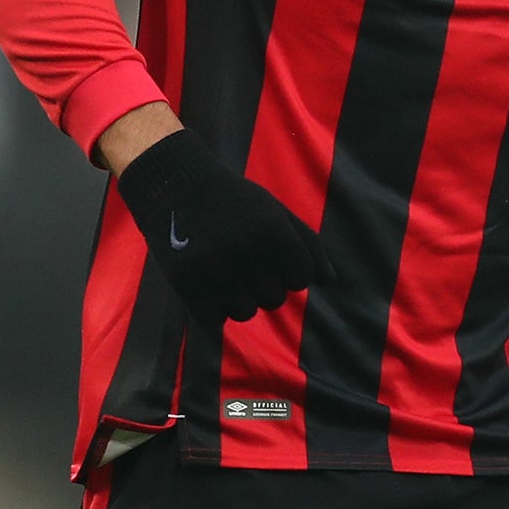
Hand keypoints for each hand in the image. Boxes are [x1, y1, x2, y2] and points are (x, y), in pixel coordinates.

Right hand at [115, 128, 329, 326]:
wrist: (177, 188)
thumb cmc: (237, 203)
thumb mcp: (277, 213)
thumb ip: (309, 246)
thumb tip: (331, 282)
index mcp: (273, 232)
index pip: (302, 277)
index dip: (290, 269)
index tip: (272, 254)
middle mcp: (246, 253)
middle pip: (275, 298)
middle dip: (264, 284)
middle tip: (243, 258)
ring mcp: (215, 272)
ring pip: (245, 312)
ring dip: (238, 298)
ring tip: (223, 269)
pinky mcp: (186, 288)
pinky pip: (214, 320)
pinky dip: (212, 309)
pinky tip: (206, 284)